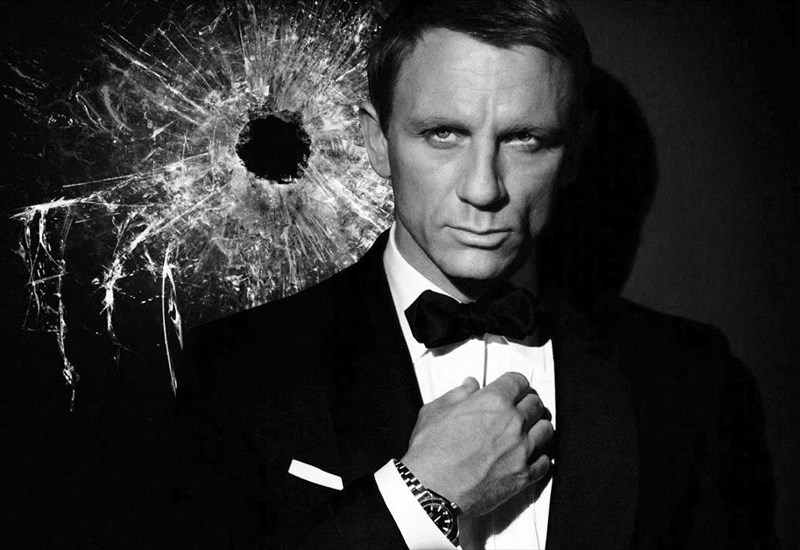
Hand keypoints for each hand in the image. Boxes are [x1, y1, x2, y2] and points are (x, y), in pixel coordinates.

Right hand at [401, 372, 553, 515]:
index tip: (513, 388)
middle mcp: (513, 423)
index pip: (519, 381)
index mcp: (493, 402)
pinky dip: (540, 457)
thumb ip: (457, 394)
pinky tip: (530, 456)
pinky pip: (545, 462)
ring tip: (529, 430)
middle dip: (527, 402)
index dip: (515, 383)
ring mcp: (521, 450)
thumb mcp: (435, 411)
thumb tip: (469, 385)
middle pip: (535, 403)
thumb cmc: (430, 453)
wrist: (432, 490)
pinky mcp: (523, 475)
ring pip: (546, 430)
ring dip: (538, 427)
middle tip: (520, 407)